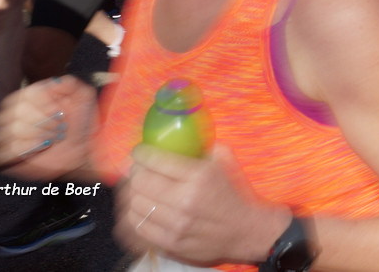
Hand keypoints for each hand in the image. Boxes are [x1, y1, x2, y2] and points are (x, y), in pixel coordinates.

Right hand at [0, 76, 96, 179]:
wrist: (83, 150)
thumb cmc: (81, 123)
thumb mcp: (84, 97)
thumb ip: (71, 84)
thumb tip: (55, 82)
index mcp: (34, 97)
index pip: (25, 94)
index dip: (41, 102)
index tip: (56, 109)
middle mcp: (19, 113)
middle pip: (16, 112)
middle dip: (43, 120)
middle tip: (59, 125)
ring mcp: (12, 133)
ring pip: (11, 130)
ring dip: (37, 134)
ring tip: (54, 137)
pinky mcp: (10, 153)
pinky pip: (7, 149)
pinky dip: (26, 147)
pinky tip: (41, 146)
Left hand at [116, 144, 288, 265]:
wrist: (244, 231)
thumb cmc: (233, 193)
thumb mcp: (224, 161)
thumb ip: (202, 146)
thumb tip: (178, 136)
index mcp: (199, 176)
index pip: (156, 161)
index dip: (141, 154)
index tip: (139, 152)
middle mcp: (185, 200)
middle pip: (140, 182)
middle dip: (135, 172)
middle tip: (138, 170)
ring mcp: (176, 224)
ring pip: (136, 204)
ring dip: (134, 194)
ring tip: (140, 189)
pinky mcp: (169, 242)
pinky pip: (138, 225)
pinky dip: (136, 214)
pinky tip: (144, 207)